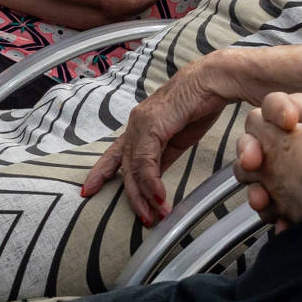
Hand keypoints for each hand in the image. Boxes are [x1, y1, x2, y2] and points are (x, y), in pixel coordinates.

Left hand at [81, 55, 249, 223]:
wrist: (212, 81)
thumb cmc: (198, 104)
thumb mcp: (177, 138)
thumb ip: (162, 157)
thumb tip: (153, 179)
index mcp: (140, 126)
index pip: (114, 154)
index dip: (101, 172)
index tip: (89, 190)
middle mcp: (136, 124)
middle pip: (125, 167)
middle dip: (133, 197)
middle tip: (144, 220)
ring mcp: (142, 123)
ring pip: (134, 167)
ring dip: (145, 195)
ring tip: (156, 215)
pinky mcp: (153, 125)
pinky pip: (147, 161)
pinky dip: (152, 182)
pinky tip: (159, 197)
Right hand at [233, 88, 301, 224]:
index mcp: (294, 113)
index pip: (272, 106)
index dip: (275, 112)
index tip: (289, 122)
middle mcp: (280, 140)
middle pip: (249, 142)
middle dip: (248, 150)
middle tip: (255, 160)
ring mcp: (280, 169)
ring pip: (251, 177)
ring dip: (254, 188)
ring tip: (263, 197)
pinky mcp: (288, 195)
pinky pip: (272, 208)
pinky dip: (275, 216)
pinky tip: (285, 222)